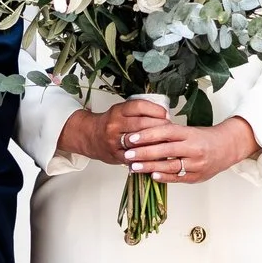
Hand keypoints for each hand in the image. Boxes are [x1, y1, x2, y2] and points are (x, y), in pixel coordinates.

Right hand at [56, 98, 170, 165]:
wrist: (91, 137)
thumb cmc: (111, 123)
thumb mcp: (121, 111)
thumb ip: (138, 111)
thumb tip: (164, 114)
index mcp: (117, 111)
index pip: (138, 106)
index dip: (155, 110)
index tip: (165, 114)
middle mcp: (114, 124)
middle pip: (141, 123)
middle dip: (159, 126)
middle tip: (170, 128)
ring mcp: (114, 141)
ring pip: (139, 141)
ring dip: (155, 141)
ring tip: (167, 141)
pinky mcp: (116, 155)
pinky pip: (134, 156)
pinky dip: (147, 156)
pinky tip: (157, 155)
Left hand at [121, 117, 259, 185]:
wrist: (228, 147)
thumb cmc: (204, 138)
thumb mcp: (188, 131)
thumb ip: (170, 134)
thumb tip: (144, 136)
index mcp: (189, 133)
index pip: (166, 132)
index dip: (148, 134)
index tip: (132, 138)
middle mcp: (193, 148)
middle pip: (166, 150)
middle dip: (144, 152)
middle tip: (128, 154)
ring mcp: (196, 163)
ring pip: (170, 165)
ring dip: (150, 167)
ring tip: (134, 167)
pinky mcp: (197, 176)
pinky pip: (178, 177)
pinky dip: (165, 177)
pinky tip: (152, 176)